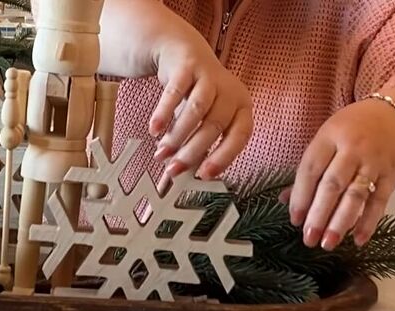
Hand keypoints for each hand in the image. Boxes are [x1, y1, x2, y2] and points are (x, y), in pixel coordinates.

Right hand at [149, 13, 253, 188]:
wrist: (178, 50)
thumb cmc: (193, 93)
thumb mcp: (200, 120)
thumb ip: (195, 145)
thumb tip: (183, 176)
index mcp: (241, 107)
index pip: (239, 136)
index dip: (223, 157)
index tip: (204, 175)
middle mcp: (230, 91)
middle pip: (214, 126)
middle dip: (191, 152)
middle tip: (173, 169)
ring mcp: (209, 76)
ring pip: (197, 111)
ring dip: (178, 135)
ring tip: (161, 151)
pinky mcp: (187, 65)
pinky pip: (176, 92)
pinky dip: (164, 113)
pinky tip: (153, 130)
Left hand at [284, 90, 394, 250]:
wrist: (393, 112)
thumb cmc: (351, 128)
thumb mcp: (325, 138)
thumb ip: (308, 170)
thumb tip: (285, 200)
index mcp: (329, 137)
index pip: (311, 170)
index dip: (301, 197)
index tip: (295, 219)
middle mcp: (352, 149)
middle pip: (332, 185)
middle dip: (319, 214)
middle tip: (308, 237)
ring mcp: (374, 162)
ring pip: (356, 195)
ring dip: (341, 222)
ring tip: (328, 242)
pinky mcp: (392, 173)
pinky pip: (379, 200)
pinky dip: (369, 221)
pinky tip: (358, 239)